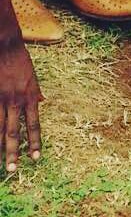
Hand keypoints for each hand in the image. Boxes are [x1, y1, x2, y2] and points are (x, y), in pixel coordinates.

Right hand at [0, 37, 41, 172]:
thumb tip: (41, 102)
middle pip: (13, 132)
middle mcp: (15, 101)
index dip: (35, 143)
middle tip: (12, 170)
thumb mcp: (34, 79)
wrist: (6, 46)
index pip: (34, 126)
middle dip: (13, 152)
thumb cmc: (21, 61)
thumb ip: (35, 94)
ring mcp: (0, 98)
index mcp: (30, 98)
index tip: (36, 158)